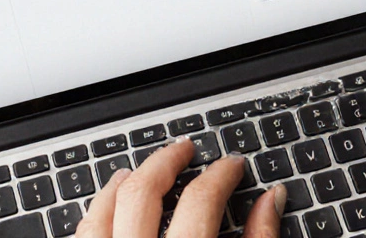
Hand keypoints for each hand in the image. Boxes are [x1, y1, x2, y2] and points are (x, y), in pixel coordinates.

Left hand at [74, 138, 284, 237]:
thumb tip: (272, 200)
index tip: (230, 166)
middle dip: (164, 162)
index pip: (200, 200)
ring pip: (99, 213)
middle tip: (184, 148)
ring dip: (118, 185)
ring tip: (135, 171)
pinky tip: (103, 210)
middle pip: (142, 194)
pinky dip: (93, 216)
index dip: (220, 175)